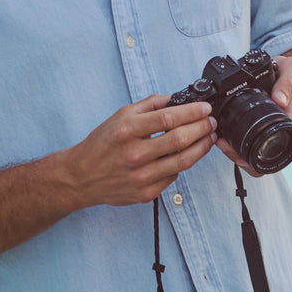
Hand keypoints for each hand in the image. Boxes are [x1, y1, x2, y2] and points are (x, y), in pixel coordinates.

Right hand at [71, 95, 216, 205]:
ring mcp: (141, 176)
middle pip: (180, 139)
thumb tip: (176, 99)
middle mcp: (134, 154)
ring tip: (209, 137)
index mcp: (127, 130)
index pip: (169, 118)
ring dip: (201, 147)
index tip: (205, 108)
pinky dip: (183, 163)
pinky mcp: (146, 193)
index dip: (192, 112)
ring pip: (183, 161)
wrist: (81, 177)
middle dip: (202, 128)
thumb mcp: (120, 116)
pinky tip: (187, 154)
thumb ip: (149, 105)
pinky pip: (174, 176)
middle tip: (211, 122)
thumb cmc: (101, 144)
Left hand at [215, 54, 291, 176]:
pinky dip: (235, 143)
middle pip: (260, 161)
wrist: (291, 74)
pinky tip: (223, 133)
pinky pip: (247, 144)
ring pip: (252, 156)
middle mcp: (279, 134)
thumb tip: (280, 100)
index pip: (276, 153)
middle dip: (240, 158)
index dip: (255, 158)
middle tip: (223, 144)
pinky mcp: (259, 128)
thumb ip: (286, 84)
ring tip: (220, 140)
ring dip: (235, 153)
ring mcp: (269, 133)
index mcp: (290, 125)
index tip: (236, 151)